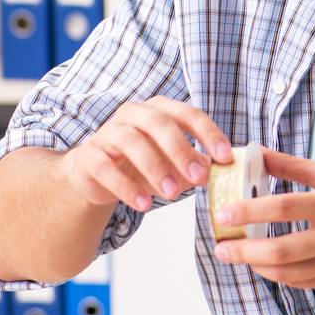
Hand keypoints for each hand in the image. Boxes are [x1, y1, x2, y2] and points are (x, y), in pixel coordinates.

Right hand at [61, 97, 231, 214]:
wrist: (96, 175)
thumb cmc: (141, 164)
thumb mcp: (171, 163)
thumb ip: (193, 163)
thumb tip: (216, 170)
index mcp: (158, 109)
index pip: (187, 114)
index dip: (208, 134)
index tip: (225, 157)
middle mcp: (132, 114)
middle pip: (158, 123)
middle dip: (181, 150)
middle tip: (199, 178)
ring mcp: (108, 131)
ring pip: (131, 141)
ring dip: (155, 168)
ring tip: (172, 194)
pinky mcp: (89, 154)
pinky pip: (106, 166)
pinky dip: (126, 186)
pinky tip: (143, 204)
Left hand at [213, 149, 314, 287]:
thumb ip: (295, 168)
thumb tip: (258, 155)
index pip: (282, 209)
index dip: (248, 210)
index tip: (223, 212)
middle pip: (280, 250)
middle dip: (244, 250)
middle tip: (221, 247)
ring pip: (289, 272)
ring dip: (258, 266)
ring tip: (240, 255)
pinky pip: (304, 282)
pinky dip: (280, 275)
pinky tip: (266, 265)